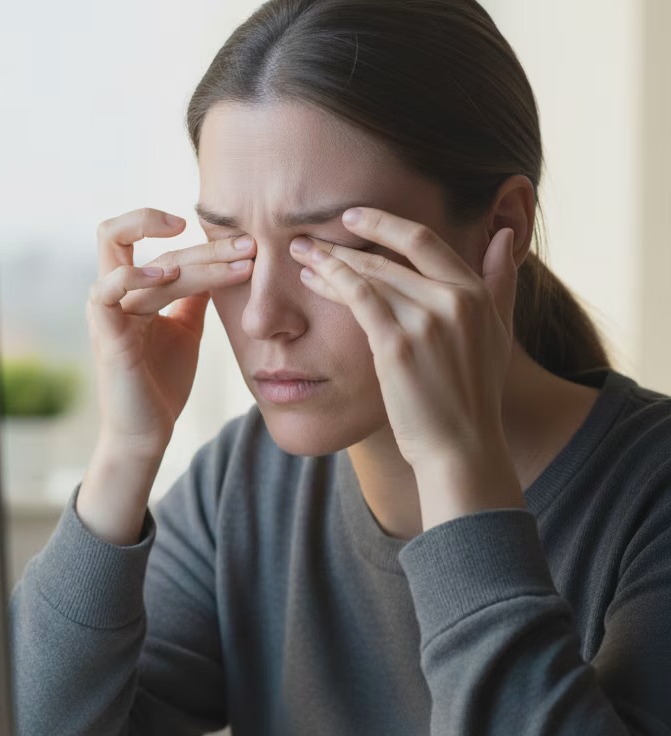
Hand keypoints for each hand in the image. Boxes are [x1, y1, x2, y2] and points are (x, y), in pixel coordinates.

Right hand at [87, 208, 254, 459]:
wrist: (147, 431)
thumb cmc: (162, 383)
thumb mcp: (186, 328)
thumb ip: (193, 294)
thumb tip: (218, 262)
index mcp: (130, 288)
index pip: (159, 242)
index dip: (203, 240)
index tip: (244, 244)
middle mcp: (112, 292)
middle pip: (141, 236)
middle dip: (205, 243)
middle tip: (250, 248)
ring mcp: (106, 310)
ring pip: (149, 263)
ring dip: (198, 261)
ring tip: (237, 266)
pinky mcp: (105, 333)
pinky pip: (109, 289)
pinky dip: (137, 275)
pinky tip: (168, 273)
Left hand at [289, 208, 524, 526]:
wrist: (461, 447)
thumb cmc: (473, 398)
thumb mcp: (498, 333)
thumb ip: (501, 283)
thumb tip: (505, 235)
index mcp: (475, 293)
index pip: (425, 241)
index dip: (385, 223)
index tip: (353, 216)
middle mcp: (453, 299)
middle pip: (389, 257)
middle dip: (345, 243)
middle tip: (310, 237)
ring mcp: (425, 320)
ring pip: (369, 274)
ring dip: (330, 261)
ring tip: (301, 253)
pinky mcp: (397, 345)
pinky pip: (359, 298)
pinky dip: (333, 282)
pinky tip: (311, 277)